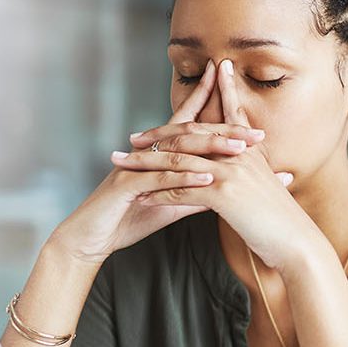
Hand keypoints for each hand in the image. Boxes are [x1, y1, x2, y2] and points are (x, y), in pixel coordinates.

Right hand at [49, 60, 283, 264]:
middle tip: (257, 134)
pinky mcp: (126, 185)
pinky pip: (159, 179)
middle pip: (190, 133)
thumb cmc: (129, 218)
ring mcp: (136, 166)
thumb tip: (225, 188)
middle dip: (224, 130)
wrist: (91, 238)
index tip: (247, 108)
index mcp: (159, 154)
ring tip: (240, 151)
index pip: (189, 124)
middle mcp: (147, 153)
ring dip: (210, 150)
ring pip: (178, 152)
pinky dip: (184, 179)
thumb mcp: (170, 204)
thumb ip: (196, 193)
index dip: (213, 109)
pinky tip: (207, 180)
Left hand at [119, 58, 322, 271]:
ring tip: (123, 165)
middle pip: (190, 136)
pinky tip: (139, 197)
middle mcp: (240, 154)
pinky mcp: (223, 195)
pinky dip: (158, 194)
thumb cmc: (283, 222)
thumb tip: (242, 168)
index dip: (210, 95)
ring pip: (178, 162)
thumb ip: (253, 172)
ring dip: (145, 164)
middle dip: (158, 135)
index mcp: (250, 150)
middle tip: (132, 138)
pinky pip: (181, 191)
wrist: (298, 244)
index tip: (196, 80)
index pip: (227, 114)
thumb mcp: (268, 188)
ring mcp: (231, 172)